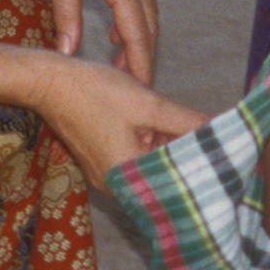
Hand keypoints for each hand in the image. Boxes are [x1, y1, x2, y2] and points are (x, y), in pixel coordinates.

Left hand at [4, 0, 161, 80]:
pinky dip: (134, 9)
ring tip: (123, 59)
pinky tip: (118, 21)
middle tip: (134, 84)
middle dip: (144, 53)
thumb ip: (66, 12)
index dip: (139, 61)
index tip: (141, 88)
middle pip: (149, 20)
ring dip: (138, 32)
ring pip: (146, 2)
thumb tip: (68, 52)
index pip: (137, 29)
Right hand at [32, 50, 208, 191]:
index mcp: (127, 178)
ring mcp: (103, 177)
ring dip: (162, 146)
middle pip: (161, 175)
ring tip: (175, 121)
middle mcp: (114, 187)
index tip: (217, 143)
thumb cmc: (95, 92)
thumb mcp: (148, 104)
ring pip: (146, 165)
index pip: (176, 178)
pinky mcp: (97, 163)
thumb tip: (220, 129)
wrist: (49, 83)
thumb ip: (186, 121)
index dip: (198, 159)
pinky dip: (144, 144)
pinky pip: (130, 160)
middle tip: (201, 128)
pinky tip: (152, 123)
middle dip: (181, 151)